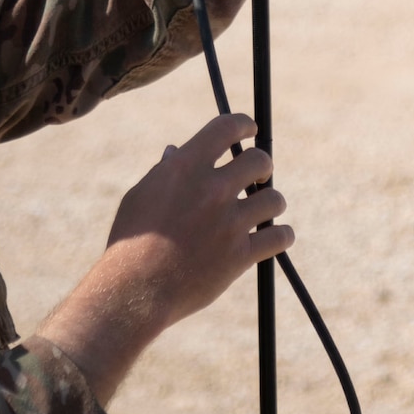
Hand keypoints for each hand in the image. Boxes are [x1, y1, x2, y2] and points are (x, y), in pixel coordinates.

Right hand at [104, 113, 291, 327]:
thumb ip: (163, 172)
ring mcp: (229, 222)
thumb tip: (175, 153)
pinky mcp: (240, 255)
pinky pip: (280, 237)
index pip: (227, 128)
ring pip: (274, 199)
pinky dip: (281, 235)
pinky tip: (273, 236)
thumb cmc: (131, 242)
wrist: (135, 289)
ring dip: (271, 202)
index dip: (244, 124)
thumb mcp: (140, 196)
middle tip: (256, 177)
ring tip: (262, 210)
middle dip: (261, 166)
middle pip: (259, 161)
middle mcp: (211, 189)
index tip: (249, 129)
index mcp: (184, 167)